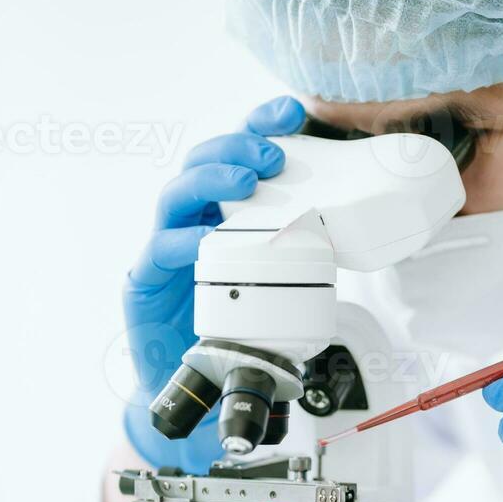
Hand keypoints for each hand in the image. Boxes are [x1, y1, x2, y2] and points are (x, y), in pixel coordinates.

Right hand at [122, 96, 304, 470]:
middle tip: (273, 156)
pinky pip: (161, 249)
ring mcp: (163, 247)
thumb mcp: (275, 283)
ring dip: (212, 180)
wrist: (194, 389)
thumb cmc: (235, 328)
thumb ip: (302, 254)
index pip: (237, 156)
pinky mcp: (144, 280)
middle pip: (203, 161)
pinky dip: (184, 240)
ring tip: (246, 182)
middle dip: (237, 148)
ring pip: (176, 194)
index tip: (291, 112)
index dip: (259, 126)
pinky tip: (207, 238)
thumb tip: (358, 234)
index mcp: (221, 212)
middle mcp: (190, 220)